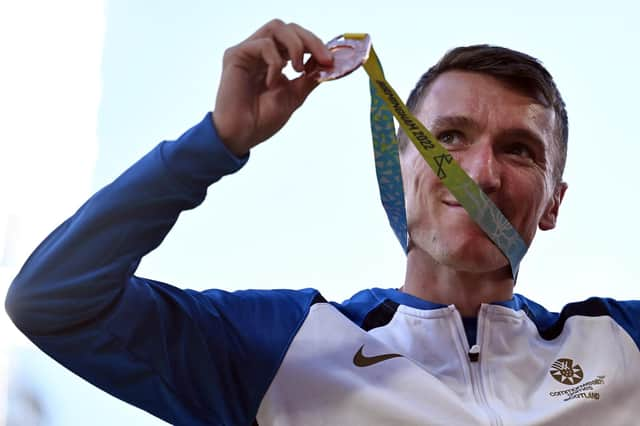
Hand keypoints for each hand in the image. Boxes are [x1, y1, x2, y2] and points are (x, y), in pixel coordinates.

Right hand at [212, 19, 332, 155]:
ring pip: (277, 27)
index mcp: (273, 60)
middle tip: (324, 59)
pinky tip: (272, 83)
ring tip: (299, 69)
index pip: (297, 38)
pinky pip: (263, 45)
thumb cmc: (262, 120)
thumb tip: (328, 64)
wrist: (242, 135)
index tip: (330, 61)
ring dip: (295, 45)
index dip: (316, 44)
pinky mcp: (235, 55)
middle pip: (289, 28)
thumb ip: (309, 78)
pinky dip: (275, 63)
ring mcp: (248, 52)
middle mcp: (260, 52)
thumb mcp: (294, 96)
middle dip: (311, 41)